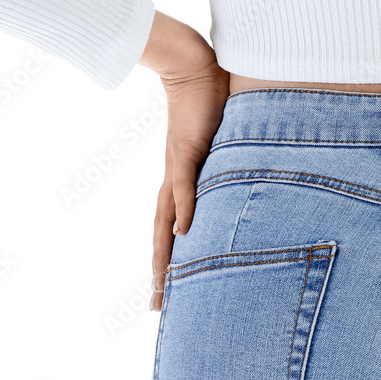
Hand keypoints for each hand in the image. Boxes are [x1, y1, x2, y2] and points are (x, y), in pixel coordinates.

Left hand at [138, 11, 230, 310]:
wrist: (196, 71)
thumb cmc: (212, 111)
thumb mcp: (222, 156)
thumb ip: (223, 181)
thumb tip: (223, 206)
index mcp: (181, 189)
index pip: (170, 234)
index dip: (168, 267)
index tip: (165, 299)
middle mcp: (174, 185)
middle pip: (162, 237)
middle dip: (161, 274)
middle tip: (156, 308)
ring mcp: (177, 171)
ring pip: (166, 221)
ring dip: (164, 254)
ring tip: (162, 284)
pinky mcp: (185, 153)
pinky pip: (184, 187)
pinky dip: (184, 210)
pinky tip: (182, 234)